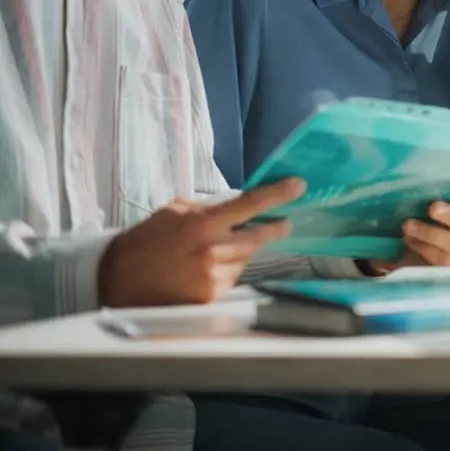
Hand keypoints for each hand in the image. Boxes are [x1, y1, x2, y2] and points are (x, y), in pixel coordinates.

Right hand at [98, 178, 302, 307]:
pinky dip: (228, 270)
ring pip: (247, 258)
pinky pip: (233, 277)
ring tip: (217, 249)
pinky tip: (206, 269)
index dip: (279, 194)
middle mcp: (214, 251)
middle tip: (283, 223)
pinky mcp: (212, 297)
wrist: (117, 279)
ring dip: (244, 251)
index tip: (299, 185)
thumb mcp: (177, 211)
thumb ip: (212, 208)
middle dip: (275, 228)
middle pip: (261, 236)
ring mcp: (215, 277)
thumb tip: (243, 206)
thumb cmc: (148, 239)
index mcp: (205, 224)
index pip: (251, 204)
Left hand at [368, 184, 449, 273]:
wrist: (406, 239)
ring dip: (431, 233)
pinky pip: (441, 259)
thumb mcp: (434, 192)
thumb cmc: (423, 207)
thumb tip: (440, 169)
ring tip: (408, 225)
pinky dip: (423, 247)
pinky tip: (409, 238)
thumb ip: (446, 185)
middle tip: (432, 207)